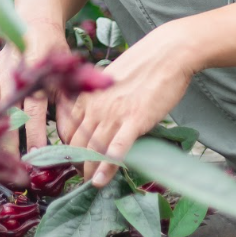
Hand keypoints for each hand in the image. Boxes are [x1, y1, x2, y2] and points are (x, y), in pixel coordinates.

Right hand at [0, 28, 67, 149]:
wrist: (34, 22)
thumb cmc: (54, 51)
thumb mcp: (66, 72)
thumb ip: (67, 103)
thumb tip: (69, 136)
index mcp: (34, 70)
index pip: (35, 106)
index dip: (36, 132)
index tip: (40, 154)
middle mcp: (10, 74)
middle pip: (6, 113)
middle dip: (10, 143)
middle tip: (16, 169)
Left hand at [63, 23, 197, 186]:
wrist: (168, 53)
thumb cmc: (142, 65)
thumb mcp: (112, 80)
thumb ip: (101, 99)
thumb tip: (99, 116)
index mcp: (89, 95)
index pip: (67, 128)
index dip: (67, 147)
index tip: (71, 159)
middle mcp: (96, 105)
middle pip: (78, 142)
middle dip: (77, 162)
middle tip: (82, 175)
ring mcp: (114, 113)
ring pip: (94, 149)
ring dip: (90, 169)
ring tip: (90, 183)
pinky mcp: (135, 120)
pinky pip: (116, 147)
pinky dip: (107, 166)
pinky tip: (102, 181)